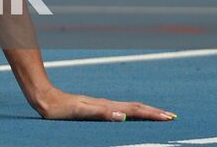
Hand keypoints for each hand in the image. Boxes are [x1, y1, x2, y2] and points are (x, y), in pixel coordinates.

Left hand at [31, 85, 175, 121]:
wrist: (44, 98)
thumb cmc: (61, 109)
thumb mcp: (81, 112)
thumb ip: (101, 113)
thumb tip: (122, 115)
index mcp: (107, 106)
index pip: (135, 110)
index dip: (152, 114)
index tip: (169, 117)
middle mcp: (107, 105)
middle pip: (136, 107)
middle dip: (154, 112)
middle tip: (172, 117)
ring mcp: (102, 105)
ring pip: (129, 108)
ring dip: (146, 112)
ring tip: (159, 115)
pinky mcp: (96, 107)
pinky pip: (120, 110)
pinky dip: (132, 112)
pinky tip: (131, 115)